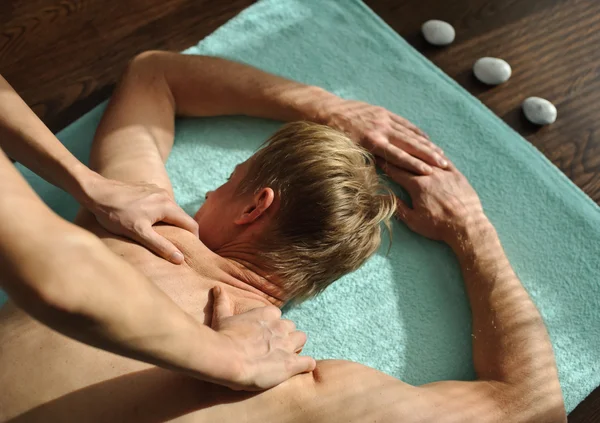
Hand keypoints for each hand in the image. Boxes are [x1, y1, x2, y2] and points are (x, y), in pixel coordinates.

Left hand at [84, 175, 198, 263]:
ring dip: (169, 222)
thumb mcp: (139, 233)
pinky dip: (159, 214)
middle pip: (181, 217)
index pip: (191, 224)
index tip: (190, 251)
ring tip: (160, 235)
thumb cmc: (116, 214)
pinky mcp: (147, 189)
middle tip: (175, 246)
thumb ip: (161, 245)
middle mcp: (165, 196)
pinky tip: (147, 221)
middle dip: (181, 231)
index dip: (193, 239)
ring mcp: (156, 190)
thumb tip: (180, 258)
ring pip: (170, 210)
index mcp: (167, 206)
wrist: (97, 192)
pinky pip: (160, 203)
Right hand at [210, 287, 315, 390]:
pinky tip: (298, 369)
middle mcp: (280, 327)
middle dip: (285, 336)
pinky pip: (308, 362)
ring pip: (302, 339)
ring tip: (285, 358)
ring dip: (296, 347)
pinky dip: (305, 365)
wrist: (227, 358)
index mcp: (267, 314)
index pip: (277, 315)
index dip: (271, 325)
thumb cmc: (223, 337)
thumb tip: (217, 289)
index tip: (263, 334)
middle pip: (291, 327)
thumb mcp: (222, 318)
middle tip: (273, 348)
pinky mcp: (292, 363)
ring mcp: (288, 344)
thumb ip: (222, 303)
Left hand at [322, 99, 446, 174]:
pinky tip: (426, 138)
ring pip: (410, 133)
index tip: (428, 172)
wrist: (326, 110)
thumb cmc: (333, 136)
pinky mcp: (383, 113)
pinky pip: (404, 123)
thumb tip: (375, 177)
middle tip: (444, 165)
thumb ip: (362, 161)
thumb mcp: (344, 151)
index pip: (398, 155)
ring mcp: (383, 119)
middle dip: (428, 155)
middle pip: (409, 144)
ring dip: (426, 145)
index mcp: (372, 141)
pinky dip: (416, 132)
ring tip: (440, 154)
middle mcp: (381, 129)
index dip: (414, 164)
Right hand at [376, 158, 485, 242]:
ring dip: (415, 151)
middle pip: (410, 161)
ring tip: (407, 144)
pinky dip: (436, 155)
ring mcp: (445, 173)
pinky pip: (444, 160)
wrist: (466, 226)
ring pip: (427, 157)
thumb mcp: (413, 221)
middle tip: (388, 147)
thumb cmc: (438, 226)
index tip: (377, 157)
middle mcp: (430, 175)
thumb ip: (398, 206)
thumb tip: (385, 196)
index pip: (396, 171)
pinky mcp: (457, 175)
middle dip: (397, 155)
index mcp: (417, 185)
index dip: (385, 163)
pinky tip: (431, 151)